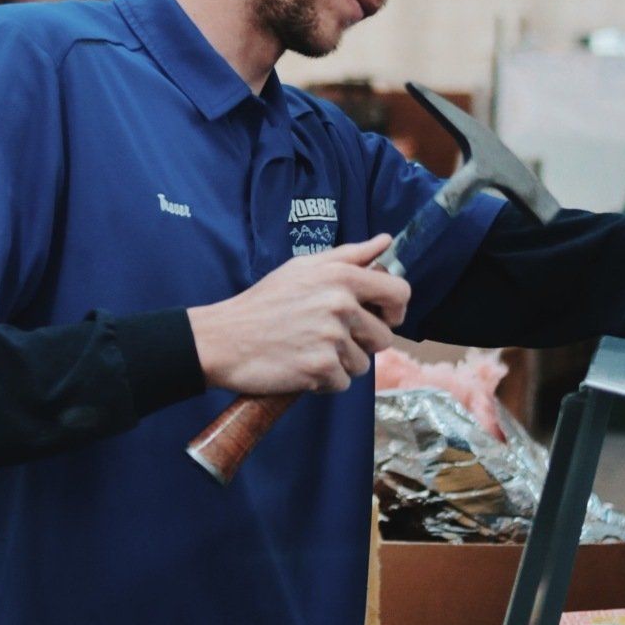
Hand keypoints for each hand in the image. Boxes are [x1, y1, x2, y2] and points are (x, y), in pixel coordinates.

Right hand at [189, 237, 410, 398]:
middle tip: (329, 337)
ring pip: (363, 364)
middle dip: (362, 342)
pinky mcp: (320, 369)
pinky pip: (342, 383)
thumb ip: (349, 255)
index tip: (381, 316)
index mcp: (341, 277)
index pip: (399, 293)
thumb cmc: (265, 302)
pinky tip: (301, 365)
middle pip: (383, 337)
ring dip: (341, 363)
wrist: (225, 338)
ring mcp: (331, 339)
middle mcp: (340, 305)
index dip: (395, 309)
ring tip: (310, 349)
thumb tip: (385, 242)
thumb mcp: (304, 268)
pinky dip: (325, 381)